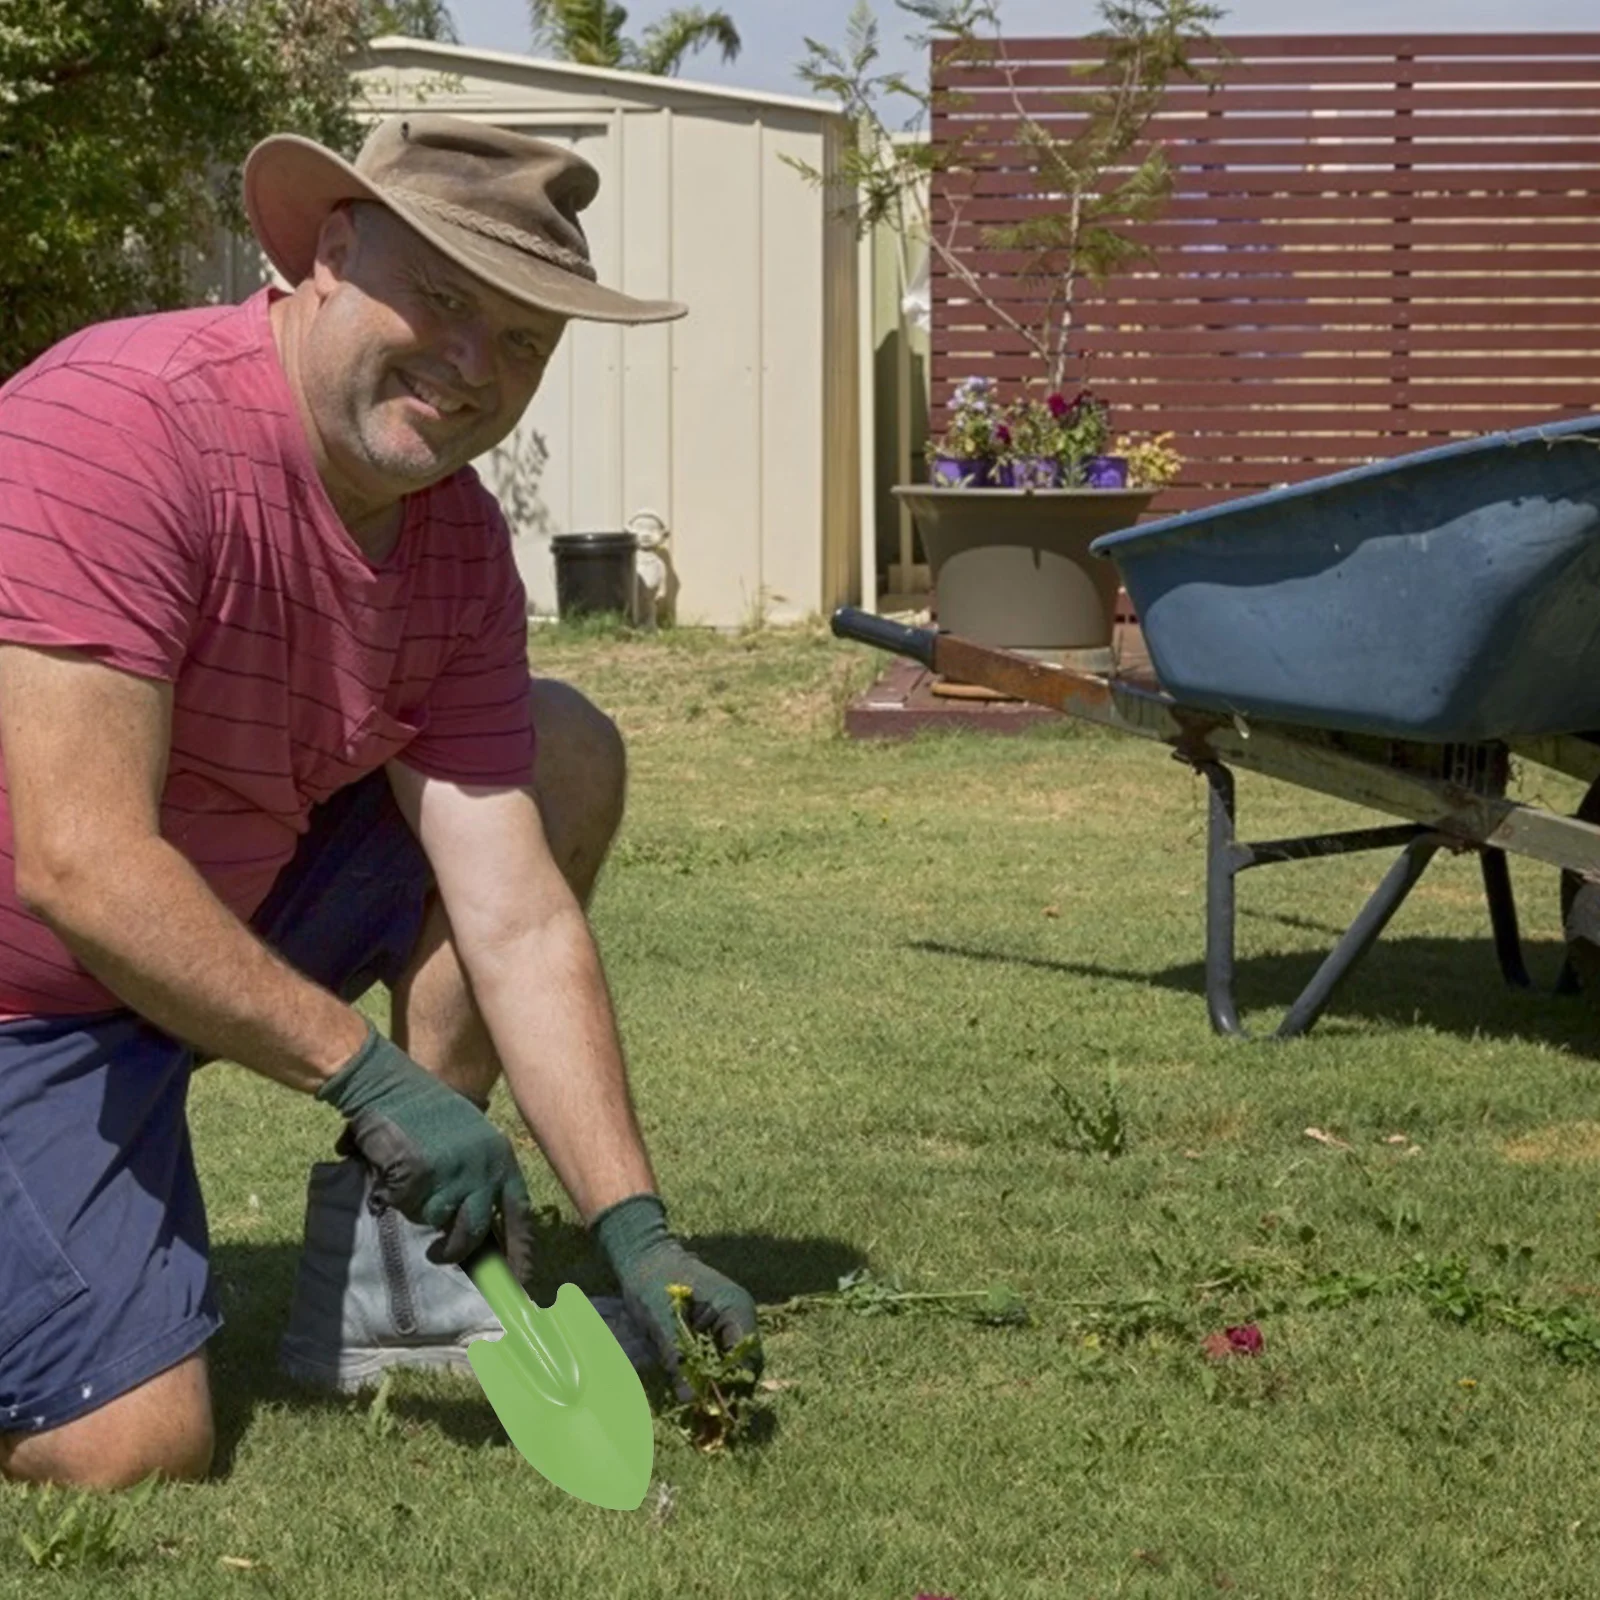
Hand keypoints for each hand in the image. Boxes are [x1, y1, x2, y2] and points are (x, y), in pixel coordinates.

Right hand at [316, 1022, 534, 1281]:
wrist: (391, 1084)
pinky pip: (405, 1204)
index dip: (520, 1251)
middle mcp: (483, 1167)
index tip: (521, 1281)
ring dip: (420, 1209)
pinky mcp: (419, 1173)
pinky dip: (395, 1194)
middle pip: (474, 1230)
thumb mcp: (470, 1142)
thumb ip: (478, 1180)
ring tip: (412, 1185)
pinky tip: (393, 1171)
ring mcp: (452, 1171)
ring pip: (435, 1218)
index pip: (518, 1214)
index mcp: (500, 1158)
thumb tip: (484, 1236)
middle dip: (455, 1249)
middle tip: (439, 1253)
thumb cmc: (428, 1114)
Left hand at [592, 1193, 761, 1396]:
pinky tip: (692, 1394)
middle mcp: (739, 1319)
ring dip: (717, 1388)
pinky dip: (707, 1379)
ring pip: (732, 1368)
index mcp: (736, 1308)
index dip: (733, 1384)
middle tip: (706, 1418)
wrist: (644, 1258)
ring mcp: (727, 1326)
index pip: (747, 1356)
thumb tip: (690, 1399)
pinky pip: (717, 1362)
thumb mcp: (662, 1319)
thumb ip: (677, 1357)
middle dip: (727, 1391)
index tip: (713, 1409)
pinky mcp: (713, 1334)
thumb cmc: (653, 1281)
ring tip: (699, 1412)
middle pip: (744, 1366)